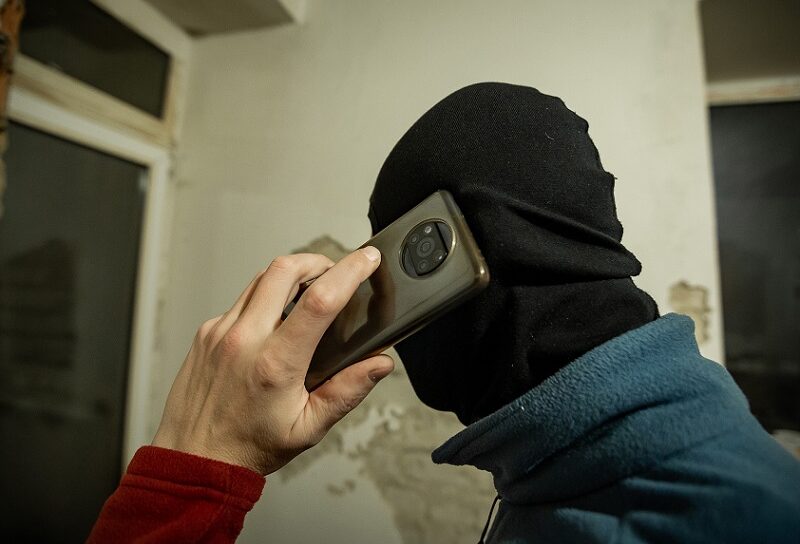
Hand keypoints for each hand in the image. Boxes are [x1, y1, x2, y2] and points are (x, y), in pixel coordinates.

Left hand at [152, 247, 393, 474]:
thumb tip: (379, 364)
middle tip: (334, 271)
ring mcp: (220, 332)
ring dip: (290, 275)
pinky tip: (275, 320)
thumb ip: (347, 391)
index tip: (367, 259)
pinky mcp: (206, 332)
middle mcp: (244, 340)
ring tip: (309, 292)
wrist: (193, 459)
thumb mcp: (308, 427)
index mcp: (276, 364)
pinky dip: (265, 297)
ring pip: (260, 278)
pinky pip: (241, 299)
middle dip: (317, 261)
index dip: (349, 271)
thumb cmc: (248, 447)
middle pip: (284, 269)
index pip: (319, 301)